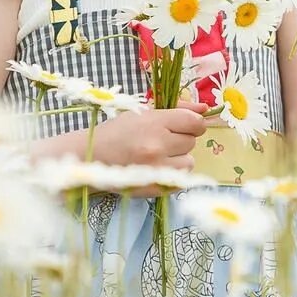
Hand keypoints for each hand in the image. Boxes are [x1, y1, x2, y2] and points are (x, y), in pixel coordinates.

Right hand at [85, 104, 209, 167]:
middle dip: (182, 139)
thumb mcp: (143, 112)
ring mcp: (157, 169)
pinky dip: (173, 173)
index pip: (194, 122)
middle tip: (163, 139)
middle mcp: (157, 146)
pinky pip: (181, 179)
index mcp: (153, 123)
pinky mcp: (155, 187)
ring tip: (159, 155)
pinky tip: (157, 167)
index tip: (184, 125)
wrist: (91, 157)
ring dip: (179, 158)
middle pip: (192, 141)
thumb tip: (205, 109)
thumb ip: (177, 109)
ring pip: (190, 162)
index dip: (193, 123)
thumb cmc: (117, 131)